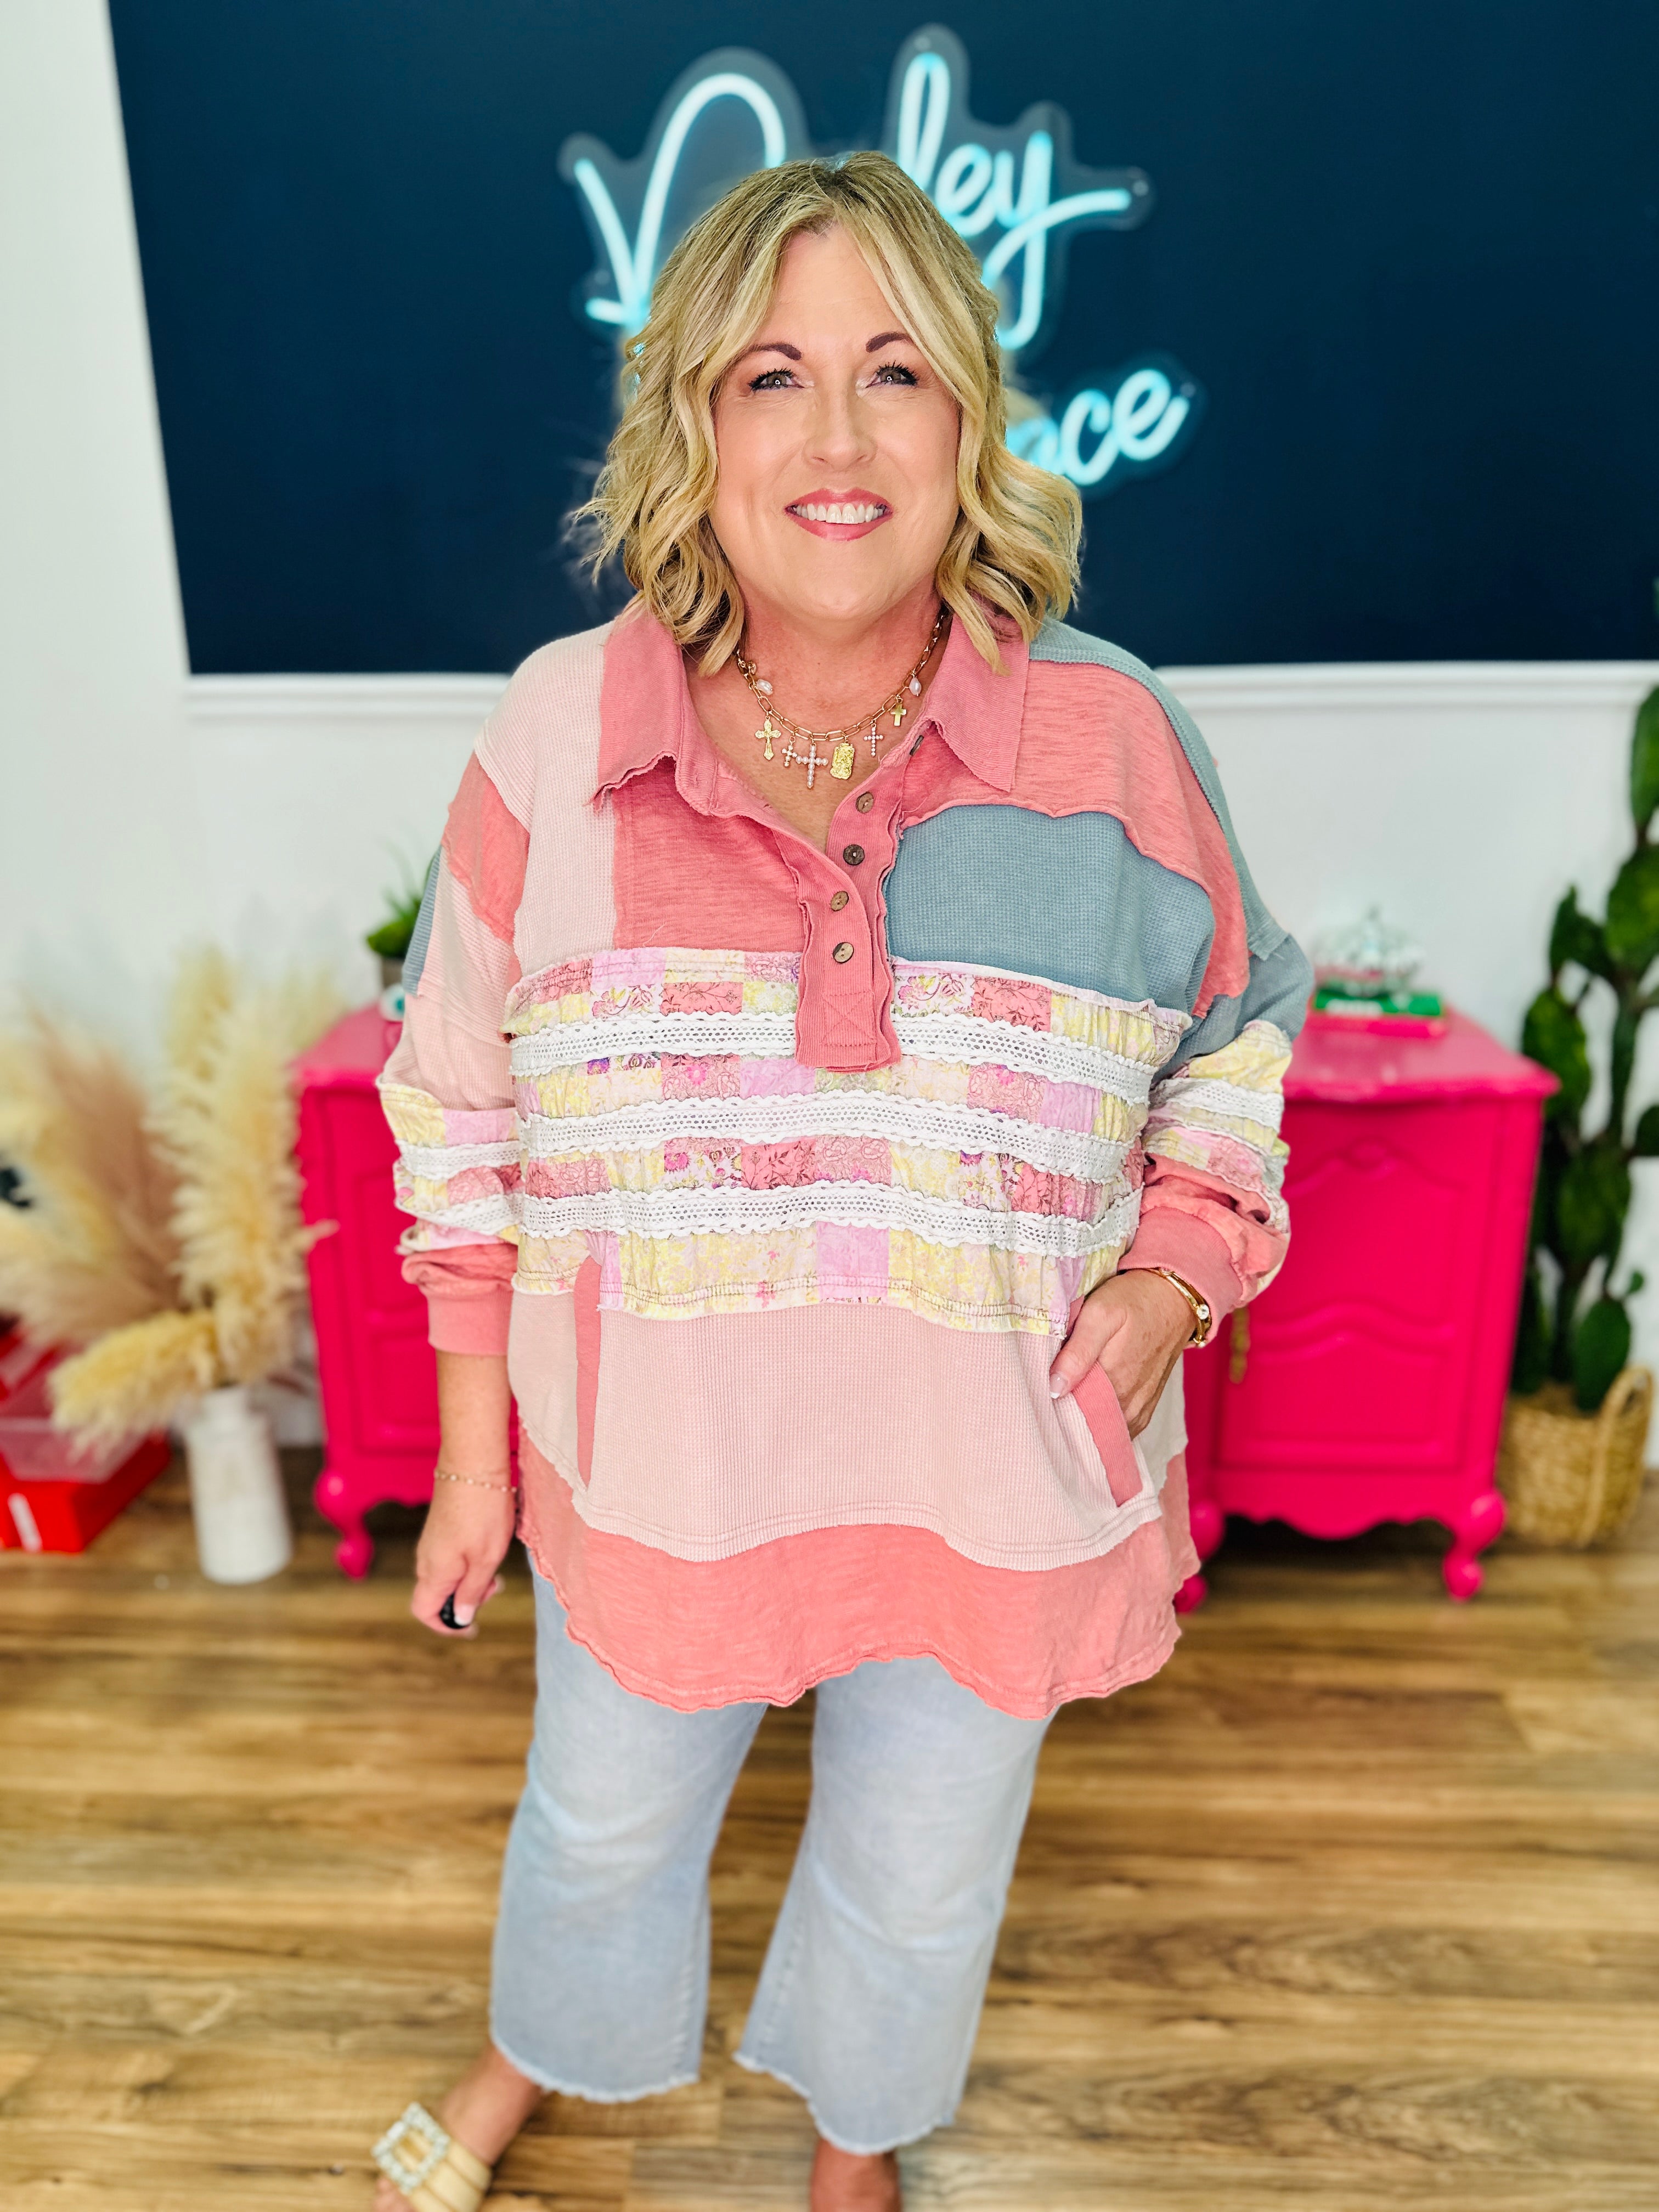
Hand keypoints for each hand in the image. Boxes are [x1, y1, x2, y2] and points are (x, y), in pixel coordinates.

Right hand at [411, 1478, 515, 1637]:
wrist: (474, 1462)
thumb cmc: (483, 1510)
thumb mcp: (486, 1558)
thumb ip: (472, 1591)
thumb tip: (460, 1617)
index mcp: (434, 1571)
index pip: (424, 1612)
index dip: (446, 1626)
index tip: (473, 1625)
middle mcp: (426, 1558)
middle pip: (437, 1595)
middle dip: (465, 1600)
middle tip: (494, 1586)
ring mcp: (432, 1541)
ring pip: (446, 1575)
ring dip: (470, 1580)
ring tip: (494, 1565)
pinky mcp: (440, 1528)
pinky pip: (449, 1558)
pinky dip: (468, 1563)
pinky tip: (488, 1547)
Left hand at [1049, 1271, 1195, 1437]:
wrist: (1173, 1300)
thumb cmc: (1135, 1302)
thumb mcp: (1101, 1314)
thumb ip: (1078, 1352)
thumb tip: (1055, 1388)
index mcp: (1114, 1384)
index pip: (1069, 1413)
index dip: (1048, 1404)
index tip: (1035, 1390)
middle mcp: (1129, 1406)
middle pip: (1084, 1423)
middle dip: (1063, 1411)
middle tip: (1046, 1388)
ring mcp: (1138, 1411)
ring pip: (1100, 1427)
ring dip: (1081, 1415)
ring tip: (1066, 1391)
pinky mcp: (1143, 1410)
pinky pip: (1116, 1427)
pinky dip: (1099, 1419)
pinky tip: (1086, 1399)